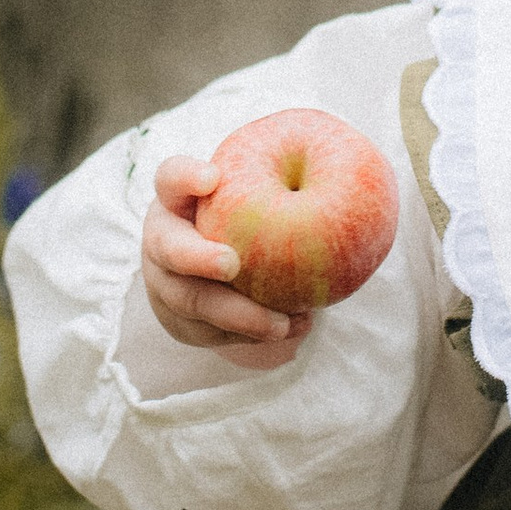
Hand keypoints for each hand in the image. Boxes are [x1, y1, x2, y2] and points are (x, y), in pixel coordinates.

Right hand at [140, 155, 311, 371]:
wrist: (229, 273)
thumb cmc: (252, 220)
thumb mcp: (258, 198)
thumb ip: (284, 184)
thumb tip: (346, 174)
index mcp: (178, 200)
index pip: (170, 178)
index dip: (185, 177)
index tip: (212, 177)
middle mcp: (164, 240)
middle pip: (168, 248)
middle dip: (197, 257)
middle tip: (232, 263)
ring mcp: (166, 285)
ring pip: (191, 302)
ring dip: (237, 315)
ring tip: (282, 323)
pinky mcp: (183, 322)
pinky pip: (213, 333)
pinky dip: (253, 336)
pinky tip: (293, 329)